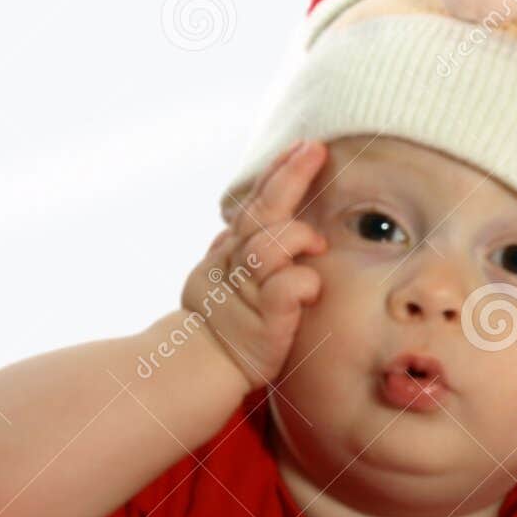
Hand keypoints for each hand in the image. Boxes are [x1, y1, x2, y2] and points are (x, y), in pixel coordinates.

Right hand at [182, 140, 328, 390]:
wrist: (200, 369)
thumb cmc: (220, 328)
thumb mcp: (218, 280)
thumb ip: (231, 251)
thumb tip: (234, 225)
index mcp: (229, 252)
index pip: (256, 204)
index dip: (278, 174)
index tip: (302, 147)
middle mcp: (235, 265)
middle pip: (261, 212)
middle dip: (290, 177)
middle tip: (315, 150)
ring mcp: (248, 291)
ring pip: (271, 246)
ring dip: (298, 237)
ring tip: (316, 244)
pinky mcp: (265, 320)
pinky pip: (288, 287)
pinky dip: (303, 282)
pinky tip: (310, 289)